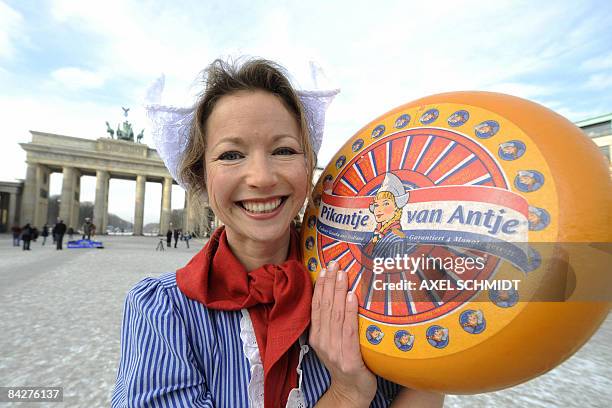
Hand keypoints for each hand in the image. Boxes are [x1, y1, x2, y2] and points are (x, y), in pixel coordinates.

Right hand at [310, 261, 376, 406]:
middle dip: (330, 283)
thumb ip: (333, 322)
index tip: (325, 268)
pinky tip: (352, 297)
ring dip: (339, 292)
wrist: (352, 393)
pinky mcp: (350, 360)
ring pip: (336, 316)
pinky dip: (350, 312)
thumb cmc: (346, 362)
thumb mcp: (333, 341)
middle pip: (325, 307)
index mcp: (317, 336)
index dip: (321, 286)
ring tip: (343, 274)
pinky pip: (349, 332)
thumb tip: (340, 293)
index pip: (317, 306)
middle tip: (335, 263)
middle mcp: (323, 342)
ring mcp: (335, 351)